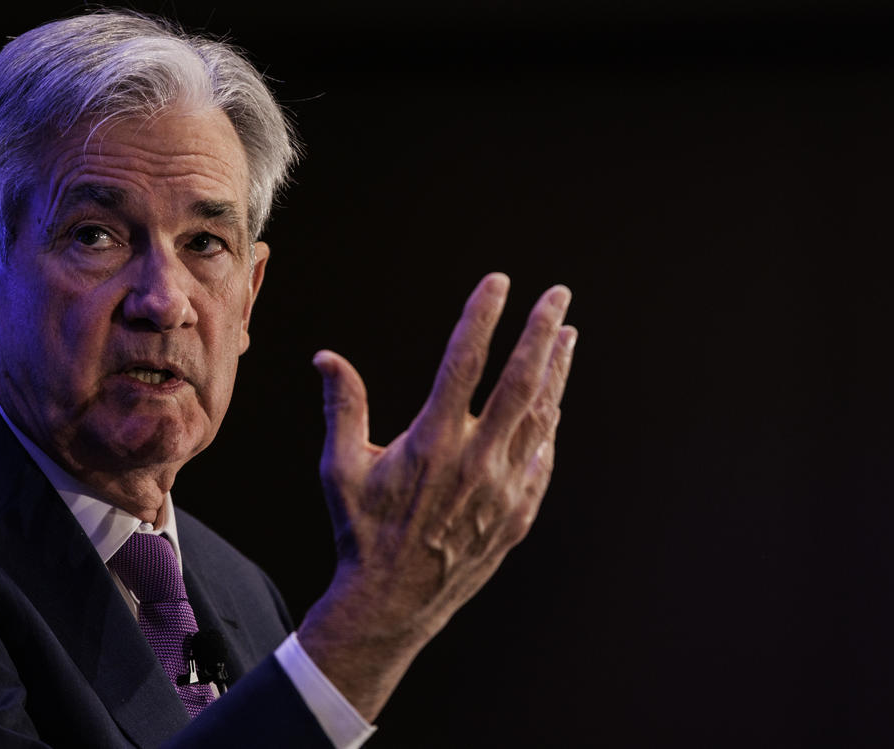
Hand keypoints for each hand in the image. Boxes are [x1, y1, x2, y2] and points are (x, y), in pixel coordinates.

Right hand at [298, 273, 576, 719]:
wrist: (392, 603)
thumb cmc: (361, 532)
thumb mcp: (339, 469)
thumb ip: (342, 407)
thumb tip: (325, 357)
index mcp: (432, 442)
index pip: (464, 362)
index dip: (481, 316)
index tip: (498, 281)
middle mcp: (476, 461)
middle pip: (521, 383)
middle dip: (542, 333)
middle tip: (559, 295)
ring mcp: (503, 489)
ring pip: (540, 417)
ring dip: (556, 373)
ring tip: (568, 337)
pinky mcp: (517, 514)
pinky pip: (542, 460)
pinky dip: (550, 426)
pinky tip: (554, 403)